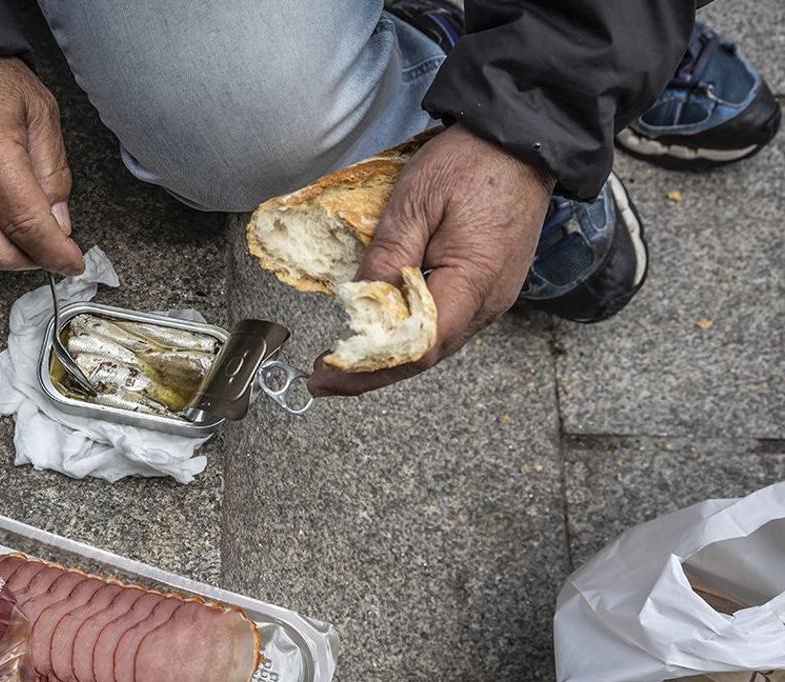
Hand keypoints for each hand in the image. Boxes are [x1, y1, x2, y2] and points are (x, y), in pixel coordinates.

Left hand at [308, 124, 553, 396]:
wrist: (523, 137)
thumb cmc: (469, 162)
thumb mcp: (414, 202)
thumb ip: (386, 258)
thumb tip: (358, 307)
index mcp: (474, 283)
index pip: (417, 348)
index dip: (369, 369)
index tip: (326, 376)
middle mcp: (490, 302)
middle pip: (426, 355)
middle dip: (372, 370)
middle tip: (324, 377)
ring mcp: (495, 297)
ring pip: (437, 343)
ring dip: (390, 355)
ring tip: (347, 359)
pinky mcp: (492, 286)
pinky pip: (447, 323)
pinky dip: (411, 334)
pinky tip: (383, 331)